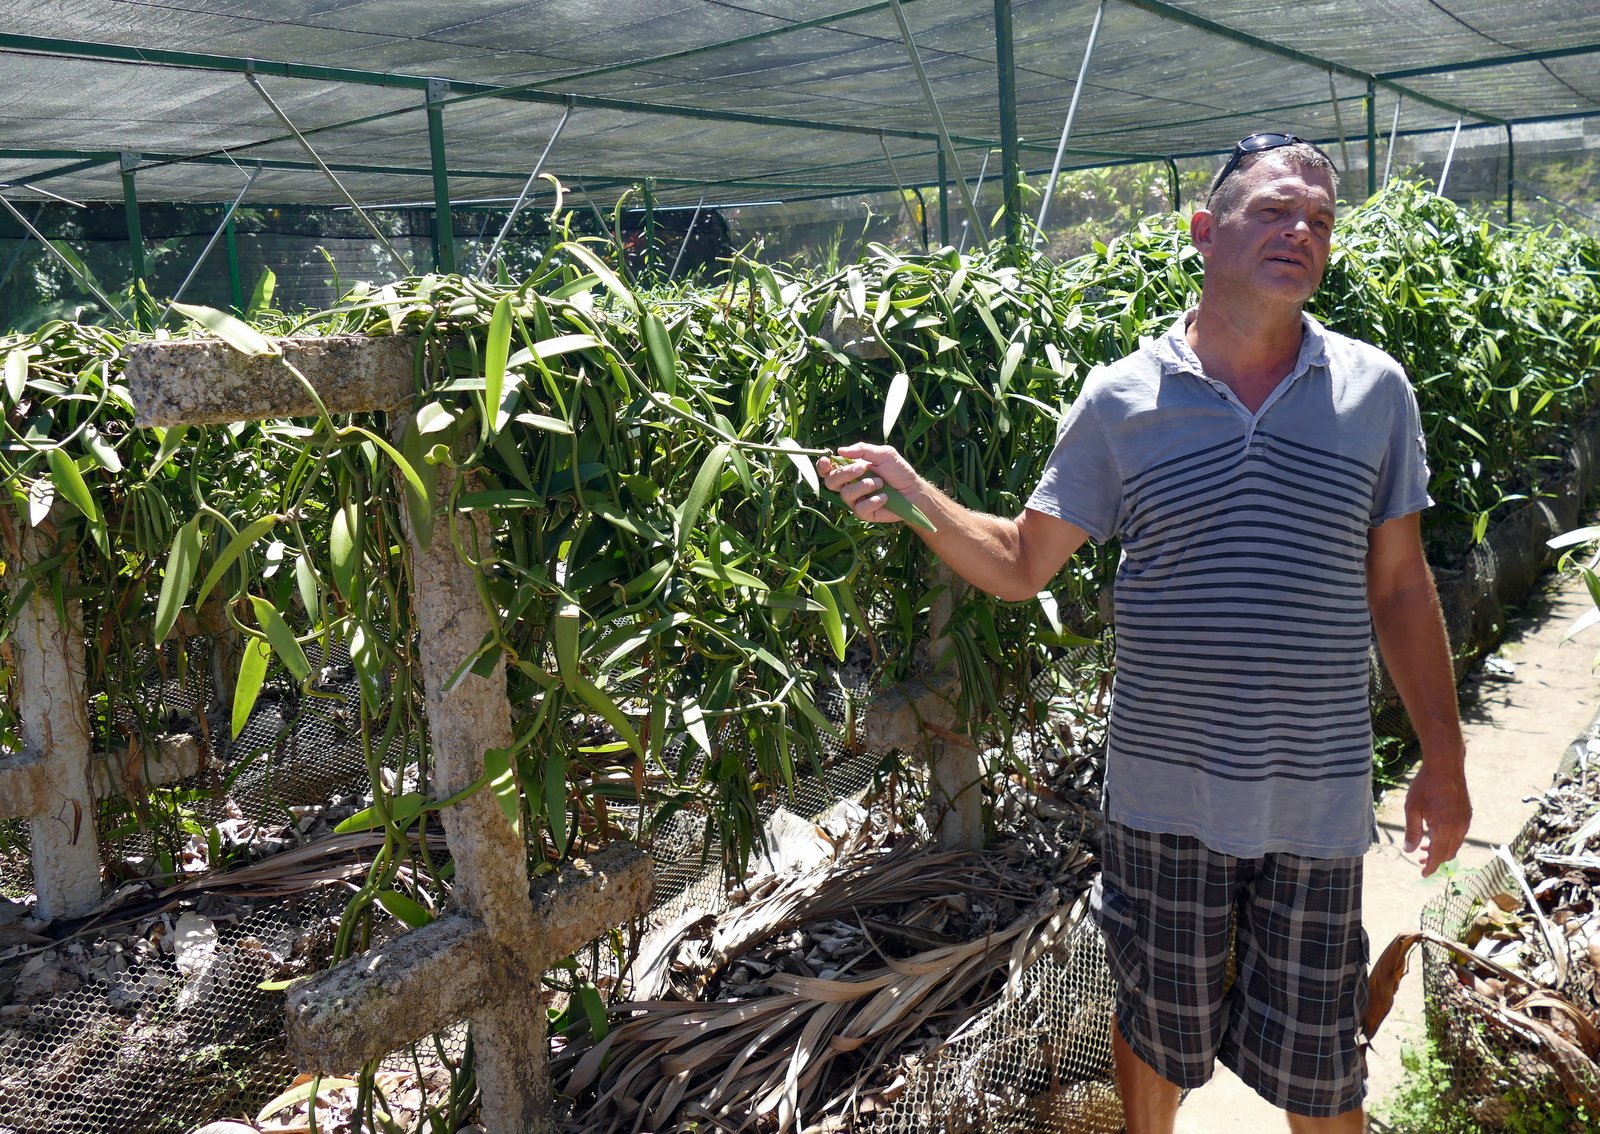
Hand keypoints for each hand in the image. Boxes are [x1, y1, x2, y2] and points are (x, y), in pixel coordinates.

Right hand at [817, 442, 922, 525]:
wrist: (914, 490)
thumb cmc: (898, 471)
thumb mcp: (884, 454)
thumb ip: (863, 450)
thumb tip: (840, 450)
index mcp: (850, 469)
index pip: (829, 469)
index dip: (823, 466)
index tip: (827, 461)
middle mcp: (850, 485)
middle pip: (831, 482)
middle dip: (844, 474)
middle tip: (862, 469)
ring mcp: (856, 500)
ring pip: (846, 495)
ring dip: (865, 486)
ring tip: (880, 483)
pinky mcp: (864, 513)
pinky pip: (860, 509)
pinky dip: (873, 500)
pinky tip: (884, 497)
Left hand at [1403, 754, 1470, 876]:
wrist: (1445, 766)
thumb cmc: (1425, 786)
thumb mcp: (1412, 808)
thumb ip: (1412, 831)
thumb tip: (1409, 850)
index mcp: (1444, 829)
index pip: (1438, 856)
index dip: (1430, 867)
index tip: (1423, 874)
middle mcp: (1458, 828)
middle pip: (1448, 853)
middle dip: (1435, 860)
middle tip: (1419, 860)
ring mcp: (1465, 821)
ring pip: (1455, 844)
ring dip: (1441, 849)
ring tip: (1423, 846)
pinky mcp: (1467, 814)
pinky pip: (1459, 834)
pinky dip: (1448, 839)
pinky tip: (1435, 833)